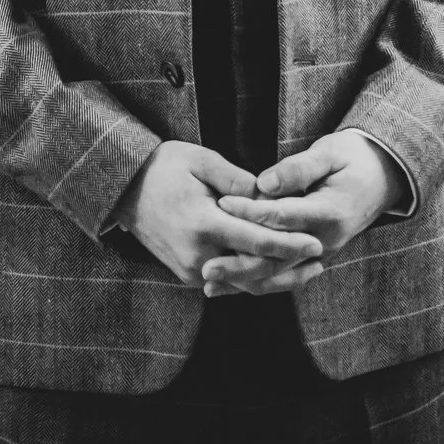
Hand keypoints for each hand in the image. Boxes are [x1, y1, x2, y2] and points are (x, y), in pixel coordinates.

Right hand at [116, 140, 320, 288]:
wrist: (124, 189)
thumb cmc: (164, 168)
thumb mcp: (202, 161)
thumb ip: (238, 181)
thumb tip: (269, 198)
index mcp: (203, 225)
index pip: (257, 242)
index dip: (289, 245)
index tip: (315, 244)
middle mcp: (198, 255)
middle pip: (254, 271)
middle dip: (289, 268)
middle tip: (319, 261)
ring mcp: (191, 269)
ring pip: (242, 282)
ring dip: (274, 278)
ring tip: (305, 271)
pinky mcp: (188, 274)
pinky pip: (228, 280)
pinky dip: (252, 278)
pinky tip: (273, 271)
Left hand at [210, 132, 400, 294]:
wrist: (382, 177)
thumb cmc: (352, 158)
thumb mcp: (330, 153)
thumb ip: (298, 168)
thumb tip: (263, 184)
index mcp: (329, 212)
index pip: (282, 216)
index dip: (250, 211)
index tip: (222, 204)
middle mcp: (325, 240)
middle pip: (276, 257)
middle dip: (239, 263)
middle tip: (205, 266)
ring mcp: (320, 253)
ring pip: (278, 274)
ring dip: (243, 280)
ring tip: (209, 282)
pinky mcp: (313, 257)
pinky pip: (283, 275)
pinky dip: (255, 281)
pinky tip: (228, 286)